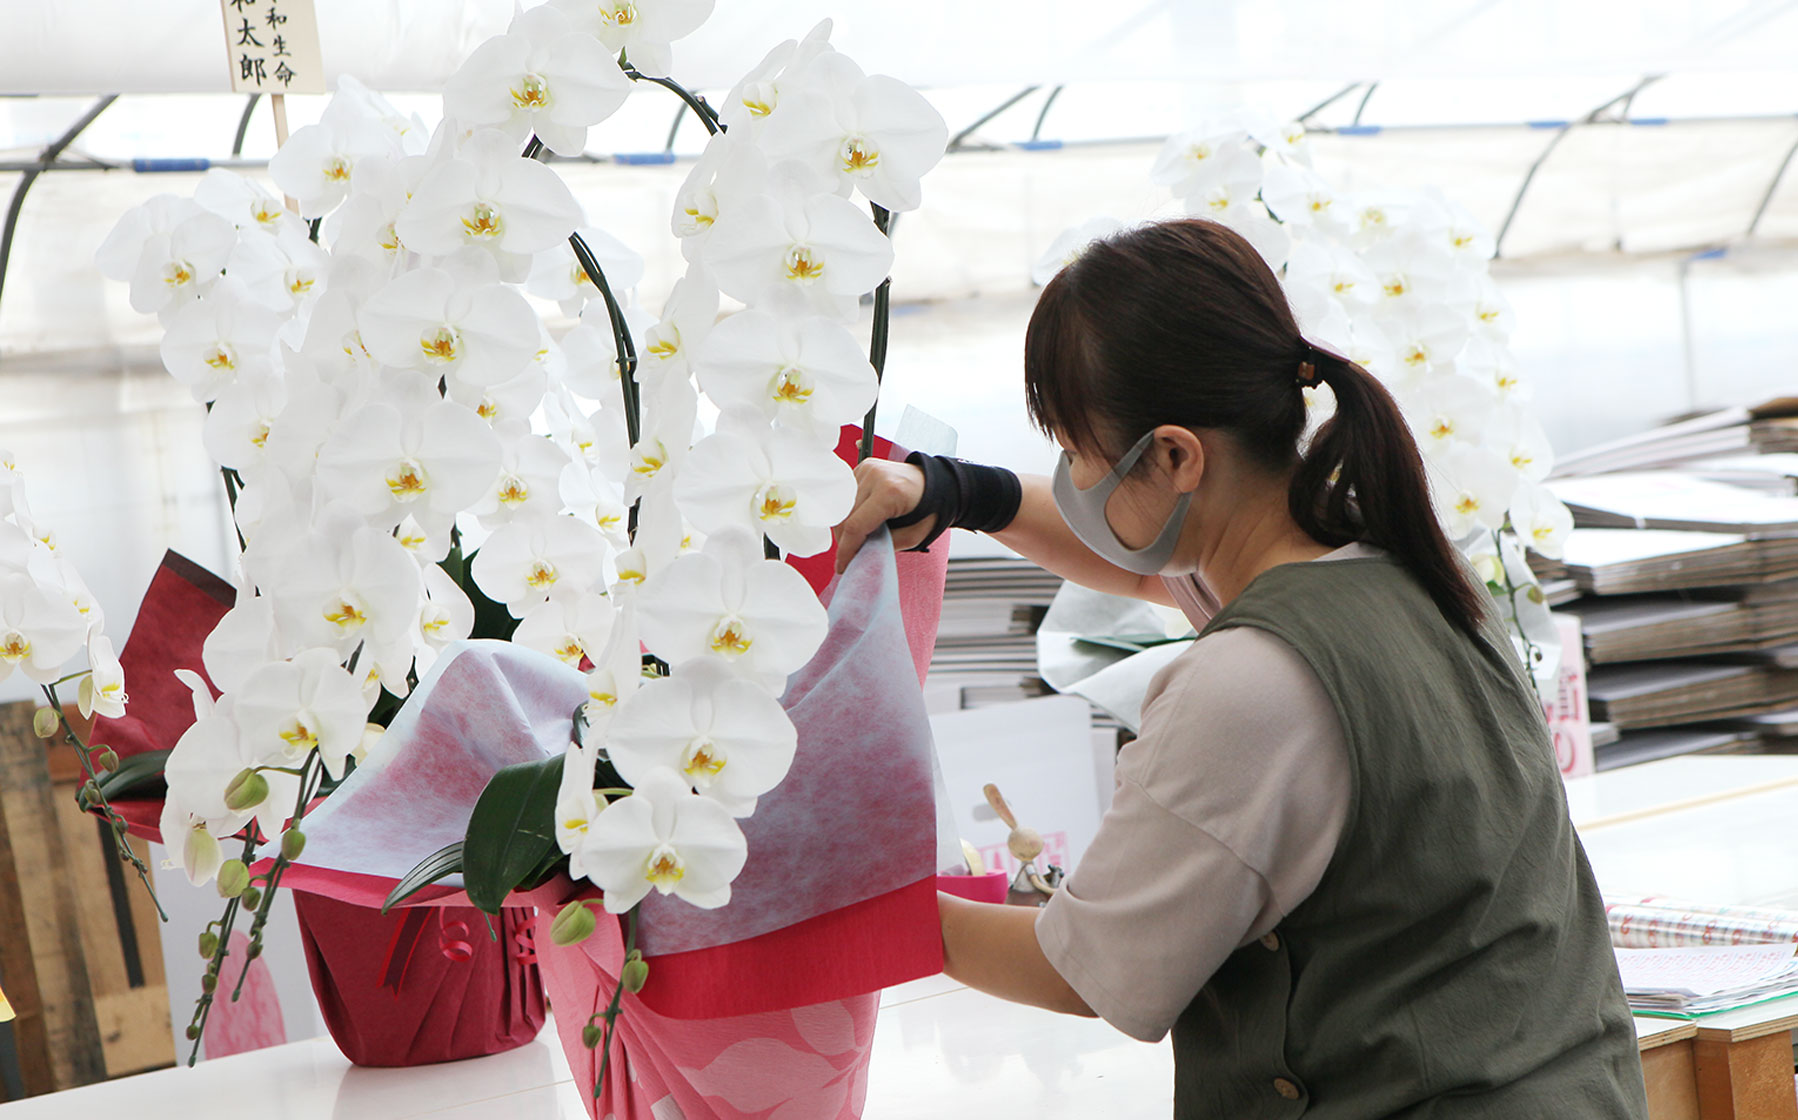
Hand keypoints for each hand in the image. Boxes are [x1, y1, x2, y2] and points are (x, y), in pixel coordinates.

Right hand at [833, 457, 932, 572]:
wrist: (939, 483)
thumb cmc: (930, 509)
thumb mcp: (914, 536)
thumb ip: (885, 546)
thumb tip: (859, 554)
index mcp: (889, 492)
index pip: (856, 526)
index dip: (846, 550)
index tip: (843, 566)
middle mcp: (875, 476)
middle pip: (845, 517)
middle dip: (844, 541)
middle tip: (850, 556)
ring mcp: (867, 469)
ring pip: (842, 507)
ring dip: (845, 527)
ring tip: (857, 540)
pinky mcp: (864, 468)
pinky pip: (847, 497)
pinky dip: (849, 512)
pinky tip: (861, 521)